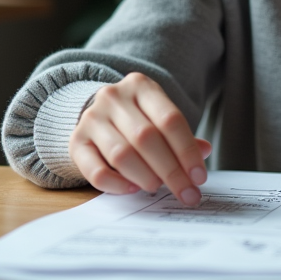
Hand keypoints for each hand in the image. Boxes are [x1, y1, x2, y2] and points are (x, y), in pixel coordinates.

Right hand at [69, 72, 211, 204]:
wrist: (99, 114)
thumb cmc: (138, 118)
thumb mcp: (160, 116)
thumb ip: (181, 135)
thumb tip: (204, 151)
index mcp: (141, 86)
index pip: (169, 119)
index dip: (187, 151)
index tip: (199, 177)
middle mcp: (114, 97)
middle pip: (146, 138)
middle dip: (171, 171)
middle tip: (186, 193)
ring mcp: (92, 118)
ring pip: (121, 154)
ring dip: (145, 177)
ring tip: (158, 188)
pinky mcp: (76, 142)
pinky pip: (96, 170)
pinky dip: (117, 184)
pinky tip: (132, 189)